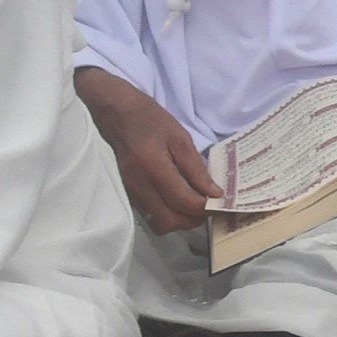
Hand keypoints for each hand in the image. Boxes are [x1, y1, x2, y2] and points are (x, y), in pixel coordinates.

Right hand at [77, 66, 219, 231]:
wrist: (116, 114)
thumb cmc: (150, 121)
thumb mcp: (179, 138)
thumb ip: (196, 168)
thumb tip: (214, 193)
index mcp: (153, 168)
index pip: (183, 201)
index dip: (205, 207)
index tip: (220, 202)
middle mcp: (140, 185)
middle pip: (170, 221)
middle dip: (192, 219)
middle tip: (207, 206)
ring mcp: (132, 192)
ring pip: (159, 223)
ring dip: (180, 220)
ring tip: (194, 204)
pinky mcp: (130, 194)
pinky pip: (151, 215)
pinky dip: (169, 214)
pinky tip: (179, 200)